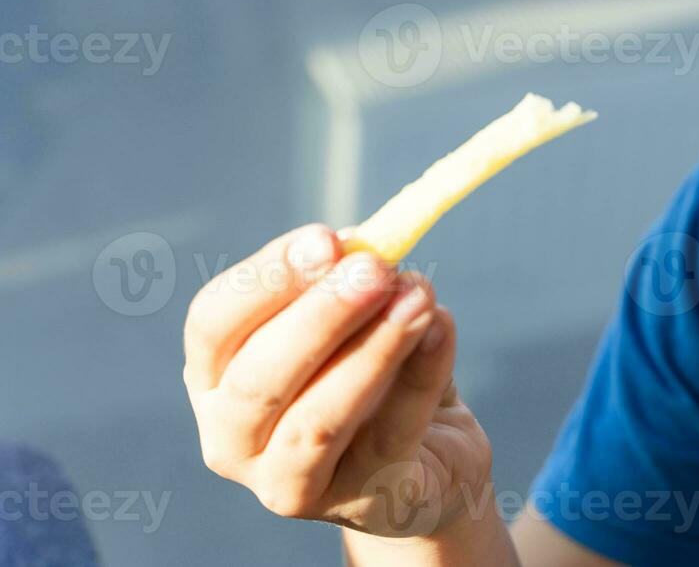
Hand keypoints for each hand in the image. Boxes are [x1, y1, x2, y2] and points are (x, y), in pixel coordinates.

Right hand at [182, 224, 492, 538]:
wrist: (432, 453)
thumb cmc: (377, 374)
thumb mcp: (356, 320)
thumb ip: (351, 284)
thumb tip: (363, 246)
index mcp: (216, 379)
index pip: (214, 323)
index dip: (267, 278)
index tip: (326, 240)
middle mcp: (233, 439)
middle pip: (258, 378)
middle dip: (320, 315)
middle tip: (375, 267)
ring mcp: (289, 484)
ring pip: (318, 419)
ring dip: (372, 348)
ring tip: (418, 296)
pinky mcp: (360, 502)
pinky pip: (390, 435)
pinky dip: (420, 374)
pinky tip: (441, 327)